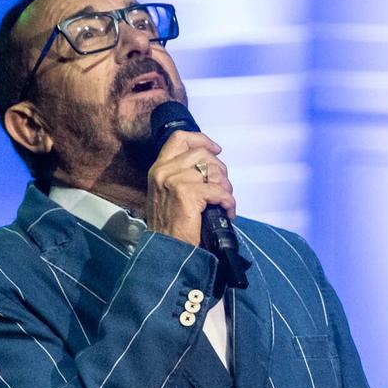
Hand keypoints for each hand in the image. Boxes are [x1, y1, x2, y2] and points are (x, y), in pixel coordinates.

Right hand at [144, 131, 234, 247]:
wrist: (167, 249)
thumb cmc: (172, 225)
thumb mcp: (169, 193)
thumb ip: (182, 175)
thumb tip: (209, 166)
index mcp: (159, 168)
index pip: (179, 138)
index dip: (202, 140)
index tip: (216, 150)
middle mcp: (164, 171)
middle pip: (202, 154)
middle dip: (220, 170)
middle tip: (223, 188)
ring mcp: (174, 181)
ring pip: (213, 171)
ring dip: (226, 187)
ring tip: (224, 202)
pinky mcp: (187, 194)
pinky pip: (219, 190)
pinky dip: (229, 202)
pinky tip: (227, 212)